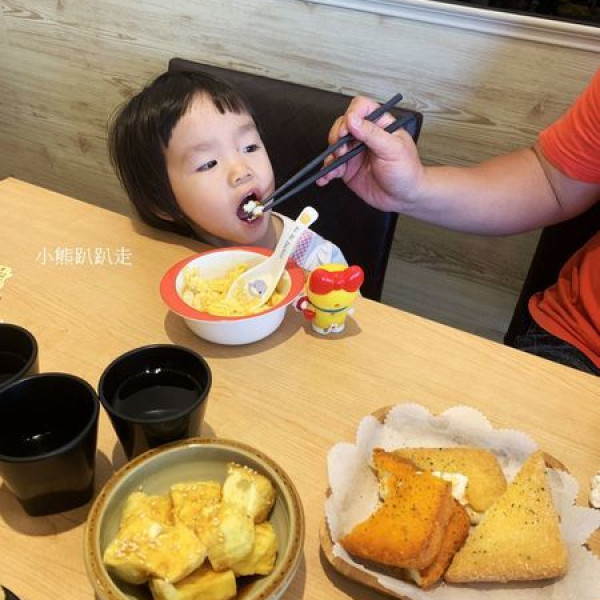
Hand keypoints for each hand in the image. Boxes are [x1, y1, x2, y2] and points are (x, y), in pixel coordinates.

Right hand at [317, 96, 425, 212]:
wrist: (403, 197)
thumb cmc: (406, 171)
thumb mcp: (392, 149)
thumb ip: (372, 133)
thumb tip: (353, 119)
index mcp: (379, 125)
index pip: (361, 108)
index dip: (351, 115)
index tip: (348, 129)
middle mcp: (365, 136)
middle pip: (342, 125)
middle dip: (337, 136)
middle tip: (341, 149)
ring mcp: (355, 152)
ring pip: (334, 145)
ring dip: (330, 155)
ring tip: (336, 164)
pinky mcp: (348, 169)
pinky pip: (332, 167)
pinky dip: (326, 172)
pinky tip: (325, 177)